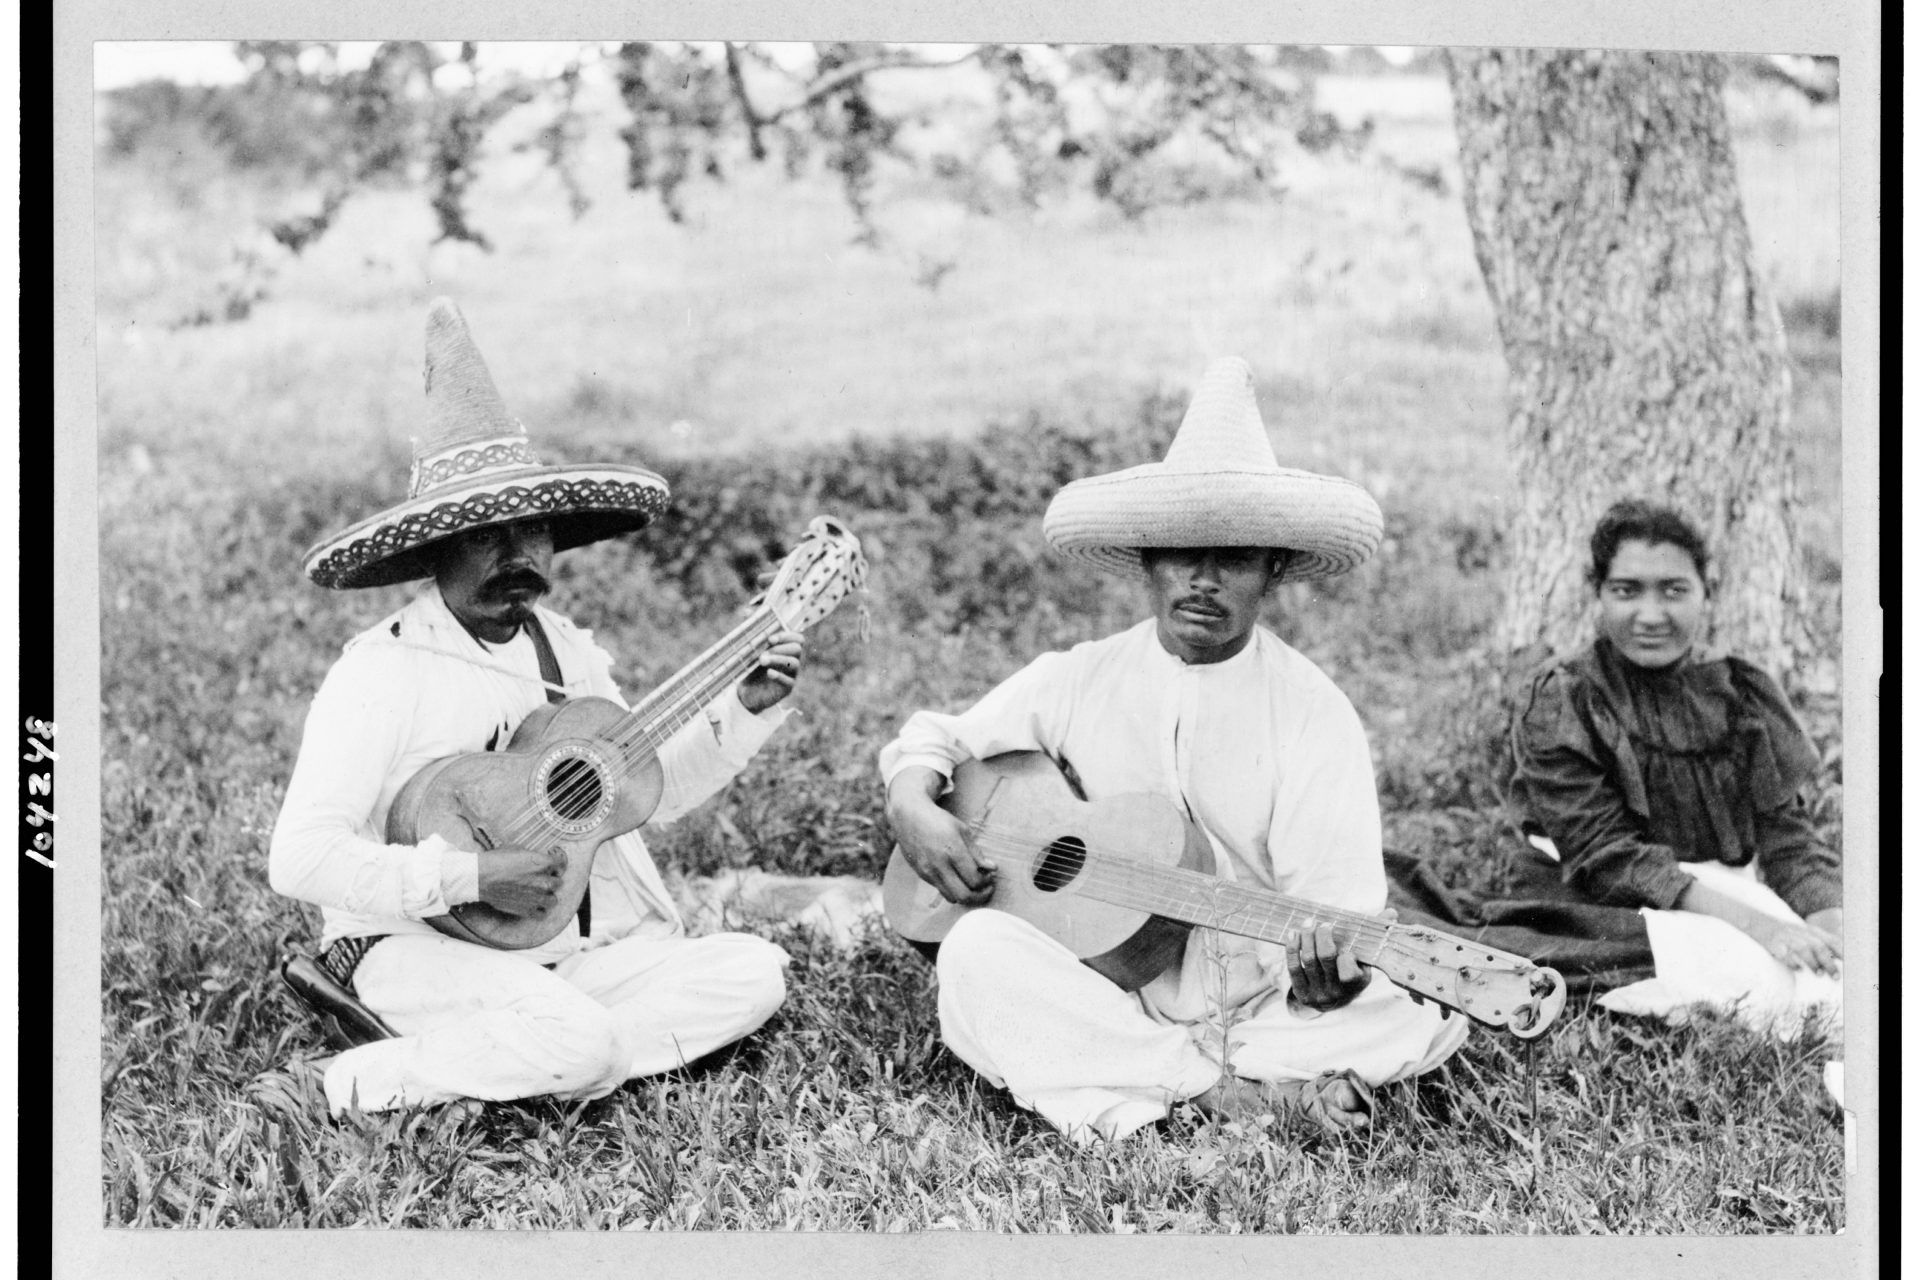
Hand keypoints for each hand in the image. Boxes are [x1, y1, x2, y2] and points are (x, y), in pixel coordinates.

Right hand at [477, 846, 566, 917]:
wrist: (480, 877)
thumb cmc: (496, 861)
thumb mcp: (518, 850)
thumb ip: (534, 857)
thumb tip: (541, 859)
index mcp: (542, 864)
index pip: (562, 862)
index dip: (558, 860)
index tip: (553, 860)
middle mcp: (543, 882)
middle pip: (558, 882)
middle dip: (552, 878)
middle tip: (543, 877)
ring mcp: (536, 898)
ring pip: (553, 900)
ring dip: (548, 895)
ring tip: (540, 892)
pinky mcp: (527, 910)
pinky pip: (542, 914)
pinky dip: (540, 909)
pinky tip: (535, 904)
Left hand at [737, 630, 805, 714]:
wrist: (747, 692)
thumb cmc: (752, 670)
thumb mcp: (755, 656)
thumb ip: (760, 646)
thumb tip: (759, 634)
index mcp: (787, 651)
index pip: (797, 639)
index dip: (787, 636)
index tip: (770, 639)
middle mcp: (792, 661)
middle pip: (797, 649)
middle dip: (779, 648)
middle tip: (763, 654)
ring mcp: (792, 675)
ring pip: (794, 663)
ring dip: (778, 659)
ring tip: (762, 661)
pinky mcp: (787, 689)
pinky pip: (789, 681)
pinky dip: (779, 675)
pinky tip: (769, 673)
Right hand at [887, 769, 996, 906]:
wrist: (908, 816)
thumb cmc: (938, 821)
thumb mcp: (962, 830)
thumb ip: (976, 852)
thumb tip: (992, 868)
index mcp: (953, 850)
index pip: (975, 879)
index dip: (987, 881)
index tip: (991, 875)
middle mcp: (939, 865)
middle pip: (964, 895)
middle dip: (980, 896)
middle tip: (987, 888)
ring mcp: (928, 872)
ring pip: (952, 897)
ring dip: (966, 895)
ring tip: (973, 884)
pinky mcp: (921, 875)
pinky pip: (941, 889)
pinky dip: (952, 889)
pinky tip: (958, 878)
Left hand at [1283, 919, 1373, 1011]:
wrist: (1336, 999)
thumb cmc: (1353, 970)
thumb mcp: (1366, 959)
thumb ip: (1376, 935)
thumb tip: (1392, 912)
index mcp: (1356, 984)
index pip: (1349, 972)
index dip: (1346, 957)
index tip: (1347, 947)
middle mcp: (1336, 992)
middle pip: (1325, 958)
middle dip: (1322, 935)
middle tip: (1323, 923)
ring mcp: (1318, 994)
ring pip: (1308, 960)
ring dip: (1306, 937)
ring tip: (1308, 922)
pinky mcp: (1302, 993)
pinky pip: (1293, 968)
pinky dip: (1292, 948)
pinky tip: (1293, 934)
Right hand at [1747, 913, 1842, 977]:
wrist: (1755, 920)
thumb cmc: (1784, 932)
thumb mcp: (1804, 933)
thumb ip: (1822, 943)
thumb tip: (1843, 957)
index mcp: (1810, 931)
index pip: (1830, 940)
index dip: (1842, 952)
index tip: (1852, 965)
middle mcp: (1800, 933)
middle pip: (1818, 946)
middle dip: (1828, 962)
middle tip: (1836, 977)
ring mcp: (1786, 937)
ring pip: (1803, 949)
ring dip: (1812, 962)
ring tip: (1819, 974)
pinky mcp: (1773, 943)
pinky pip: (1784, 953)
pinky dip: (1791, 961)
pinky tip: (1797, 969)